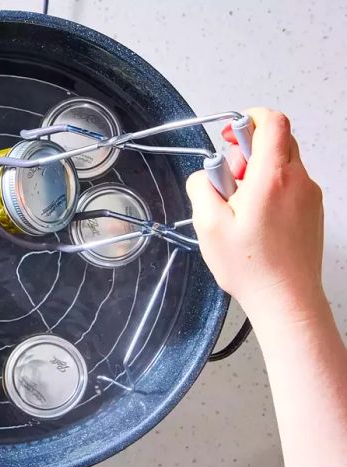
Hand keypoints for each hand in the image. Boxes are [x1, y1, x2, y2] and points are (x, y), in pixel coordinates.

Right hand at [186, 108, 324, 320]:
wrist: (286, 299)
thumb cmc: (251, 266)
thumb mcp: (208, 224)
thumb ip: (201, 187)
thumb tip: (204, 175)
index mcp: (272, 177)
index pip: (271, 121)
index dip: (247, 119)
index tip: (229, 136)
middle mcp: (297, 180)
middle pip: (278, 140)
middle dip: (248, 151)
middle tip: (230, 180)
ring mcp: (309, 196)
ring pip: (283, 163)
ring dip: (258, 173)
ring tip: (240, 206)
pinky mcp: (312, 211)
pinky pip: (290, 185)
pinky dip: (270, 189)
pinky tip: (255, 219)